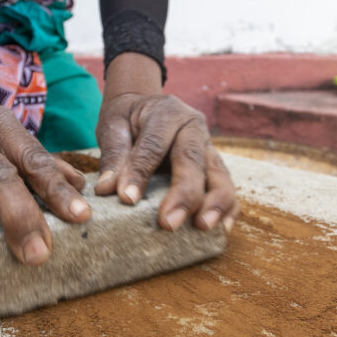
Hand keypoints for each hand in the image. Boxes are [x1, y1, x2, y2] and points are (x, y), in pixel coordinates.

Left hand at [95, 53, 238, 232]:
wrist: (145, 106)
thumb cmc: (128, 120)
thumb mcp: (113, 126)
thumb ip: (113, 154)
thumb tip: (107, 189)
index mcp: (168, 113)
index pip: (155, 145)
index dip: (140, 172)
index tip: (127, 199)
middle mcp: (194, 129)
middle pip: (193, 161)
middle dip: (183, 194)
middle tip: (168, 224)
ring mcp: (209, 149)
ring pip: (220, 175)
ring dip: (214, 204)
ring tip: (202, 227)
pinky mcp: (216, 167)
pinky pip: (229, 188)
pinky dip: (228, 209)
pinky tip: (221, 229)